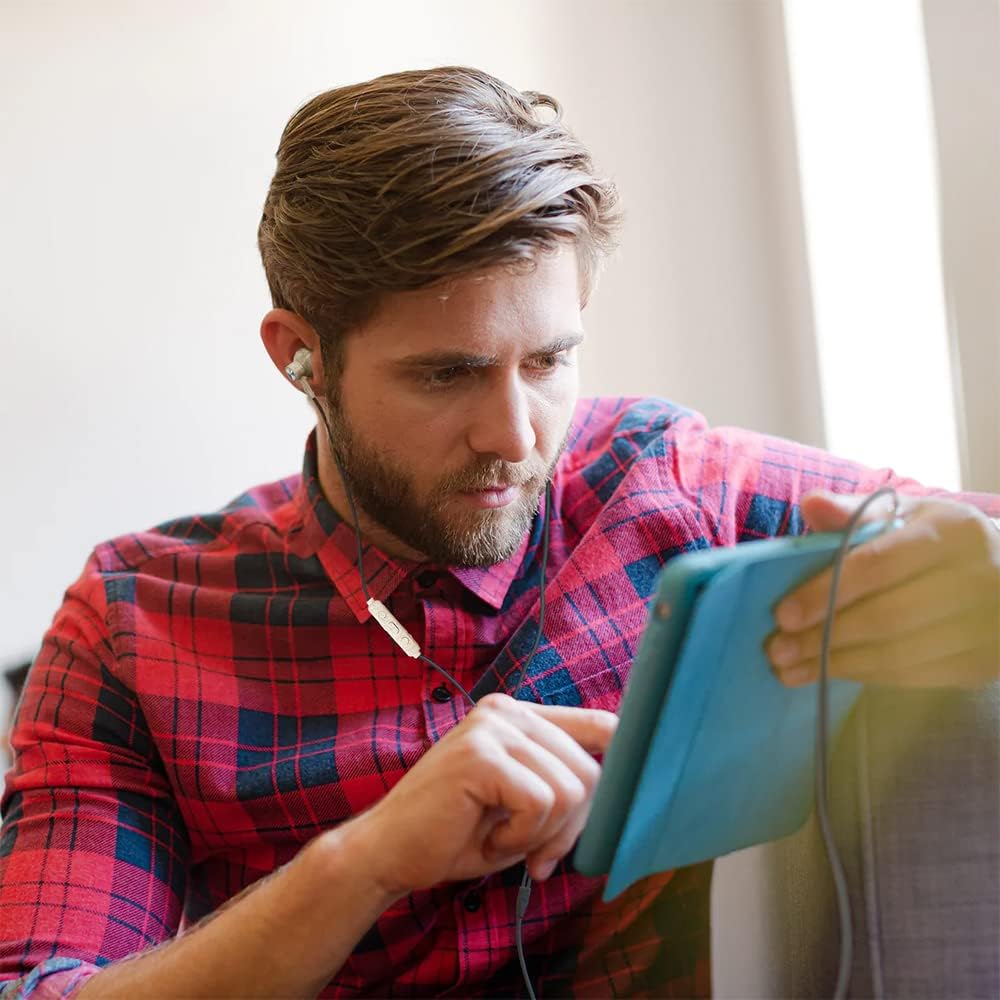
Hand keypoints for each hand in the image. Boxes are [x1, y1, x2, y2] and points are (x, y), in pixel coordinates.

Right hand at [339, 694, 616, 897]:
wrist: (388, 852)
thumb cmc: (457, 834)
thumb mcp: (522, 806)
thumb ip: (562, 789)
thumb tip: (625, 798)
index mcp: (519, 715)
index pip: (600, 724)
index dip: (626, 761)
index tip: (623, 806)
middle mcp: (507, 710)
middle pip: (591, 771)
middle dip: (572, 827)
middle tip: (535, 853)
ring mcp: (491, 728)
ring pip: (570, 790)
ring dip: (542, 835)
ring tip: (502, 838)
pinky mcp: (480, 755)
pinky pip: (539, 804)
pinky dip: (520, 838)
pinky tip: (489, 839)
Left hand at [765, 490, 999, 688]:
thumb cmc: (938, 542)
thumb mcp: (904, 515)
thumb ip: (853, 512)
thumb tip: (810, 504)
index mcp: (950, 532)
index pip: (875, 566)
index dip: (825, 593)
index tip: (782, 615)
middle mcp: (977, 578)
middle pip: (886, 617)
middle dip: (824, 637)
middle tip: (778, 650)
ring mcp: (987, 626)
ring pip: (899, 655)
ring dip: (838, 664)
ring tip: (792, 669)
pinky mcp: (985, 663)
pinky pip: (916, 677)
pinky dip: (868, 676)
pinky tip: (832, 673)